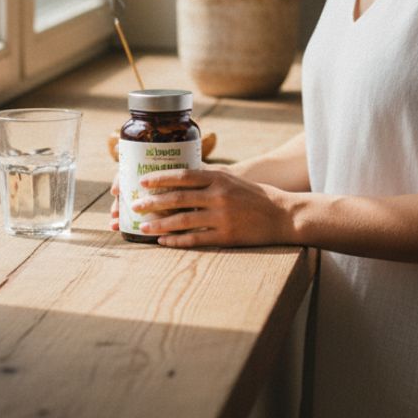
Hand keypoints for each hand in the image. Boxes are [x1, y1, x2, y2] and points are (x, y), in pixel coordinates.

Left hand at [116, 168, 296, 248]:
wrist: (282, 214)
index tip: (143, 181)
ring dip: (160, 224)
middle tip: (135, 206)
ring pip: (183, 220)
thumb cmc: (254, 196)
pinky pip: (195, 239)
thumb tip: (179, 180)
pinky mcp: (226, 236)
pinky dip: (177, 241)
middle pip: (178, 198)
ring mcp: (222, 216)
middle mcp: (218, 195)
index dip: (161, 179)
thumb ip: (208, 180)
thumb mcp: (232, 181)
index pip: (183, 176)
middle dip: (153, 202)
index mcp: (219, 178)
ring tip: (143, 227)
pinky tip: (163, 242)